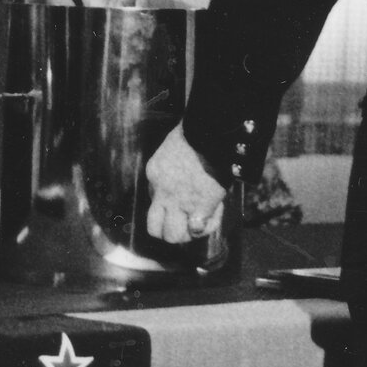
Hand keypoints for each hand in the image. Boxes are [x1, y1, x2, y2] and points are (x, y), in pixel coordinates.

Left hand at [144, 124, 226, 243]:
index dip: (169, 204)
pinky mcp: (199, 206)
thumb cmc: (197, 133)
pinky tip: (213, 216)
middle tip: (186, 222)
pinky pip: (197, 230)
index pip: (153, 200)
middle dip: (170, 230)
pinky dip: (206, 228)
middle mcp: (161, 192)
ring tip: (198, 224)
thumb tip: (186, 175)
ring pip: (172, 236)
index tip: (182, 196)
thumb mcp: (174, 146)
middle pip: (154, 228)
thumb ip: (174, 163)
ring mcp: (179, 202)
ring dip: (186, 234)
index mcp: (154, 173)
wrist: (210, 131)